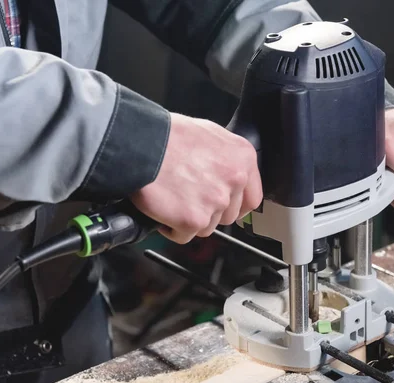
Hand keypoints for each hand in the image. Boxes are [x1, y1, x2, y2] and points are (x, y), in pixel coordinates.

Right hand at [130, 113, 262, 243]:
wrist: (142, 144)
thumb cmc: (168, 136)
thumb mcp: (209, 134)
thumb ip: (224, 159)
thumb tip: (225, 176)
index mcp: (242, 158)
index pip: (252, 199)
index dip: (234, 206)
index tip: (223, 208)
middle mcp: (235, 180)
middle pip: (227, 215)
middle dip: (208, 211)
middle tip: (187, 197)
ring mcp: (216, 201)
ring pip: (207, 227)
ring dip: (189, 219)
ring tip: (173, 198)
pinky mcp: (195, 219)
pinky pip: (185, 236)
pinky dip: (171, 228)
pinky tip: (163, 208)